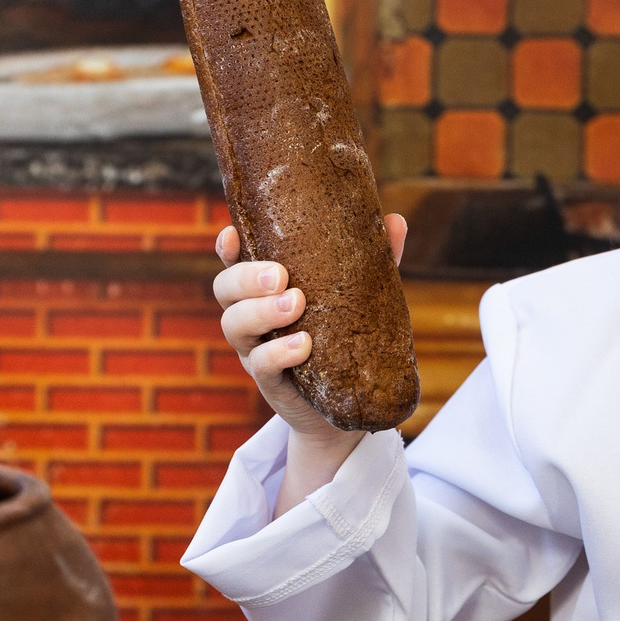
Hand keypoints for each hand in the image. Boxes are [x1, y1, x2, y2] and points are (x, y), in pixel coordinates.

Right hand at [212, 216, 406, 506]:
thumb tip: (394, 221)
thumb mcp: (359, 293)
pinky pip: (261, 364)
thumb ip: (373, 259)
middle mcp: (251, 315)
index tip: (233, 234)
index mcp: (264, 288)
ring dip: (260, 312)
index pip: (233, 260)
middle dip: (246, 278)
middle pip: (225, 289)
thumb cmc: (346, 332)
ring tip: (295, 304)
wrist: (348, 399)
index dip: (226, 247)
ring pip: (234, 324)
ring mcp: (255, 349)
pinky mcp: (269, 380)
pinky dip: (279, 352)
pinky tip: (303, 345)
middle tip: (280, 276)